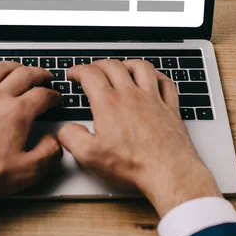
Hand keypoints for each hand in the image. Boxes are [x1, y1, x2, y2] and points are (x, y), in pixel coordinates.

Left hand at [0, 62, 61, 221]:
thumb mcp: (27, 171)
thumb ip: (49, 153)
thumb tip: (55, 140)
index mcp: (16, 112)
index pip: (42, 94)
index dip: (53, 95)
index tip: (56, 99)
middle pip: (24, 74)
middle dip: (39, 73)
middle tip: (46, 77)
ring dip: (14, 66)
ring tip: (21, 69)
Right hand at [58, 59, 221, 216]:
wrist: (169, 172)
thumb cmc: (133, 165)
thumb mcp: (90, 156)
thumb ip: (71, 137)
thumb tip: (65, 130)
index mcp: (109, 104)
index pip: (90, 74)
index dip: (78, 70)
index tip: (73, 74)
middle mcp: (132, 96)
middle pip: (113, 66)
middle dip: (98, 64)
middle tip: (92, 70)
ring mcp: (153, 99)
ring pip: (141, 67)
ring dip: (128, 63)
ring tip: (121, 67)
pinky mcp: (170, 108)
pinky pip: (166, 82)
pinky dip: (158, 76)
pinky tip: (154, 79)